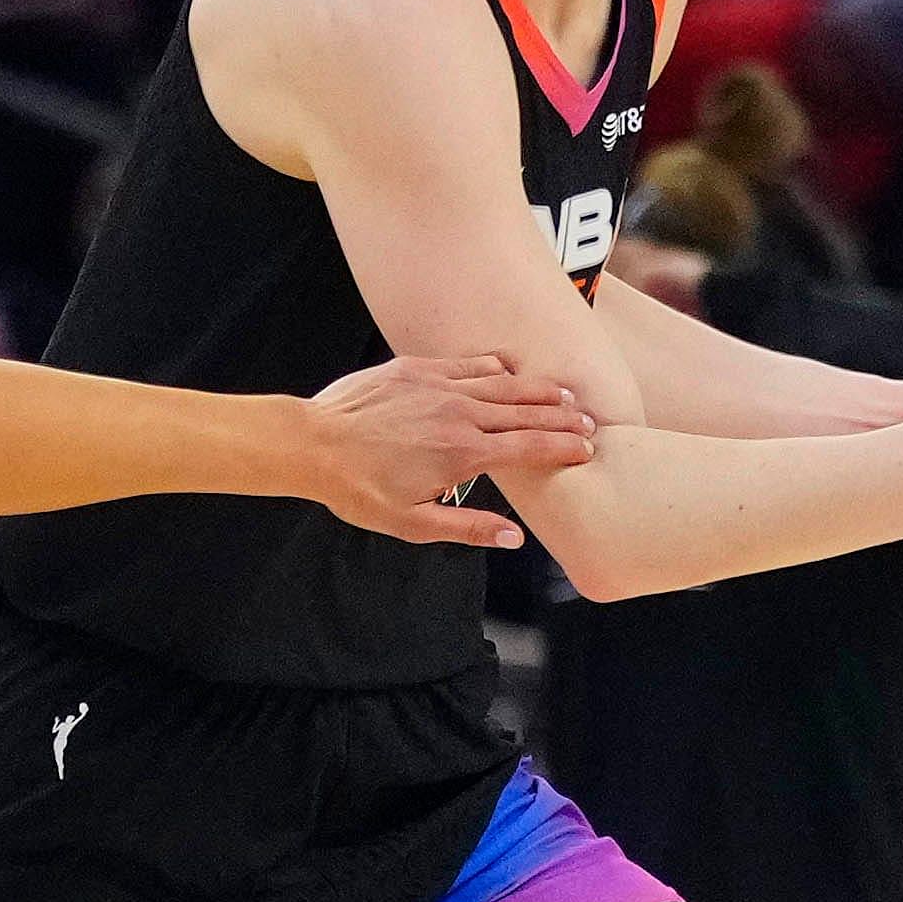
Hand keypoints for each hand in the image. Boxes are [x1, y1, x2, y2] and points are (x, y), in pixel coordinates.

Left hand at [302, 354, 595, 547]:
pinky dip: (497, 369)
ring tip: (564, 394)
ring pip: (504, 383)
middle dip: (563, 416)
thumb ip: (467, 528)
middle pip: (527, 411)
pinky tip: (510, 373)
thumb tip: (515, 538)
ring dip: (538, 389)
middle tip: (590, 421)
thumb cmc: (358, 490)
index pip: (530, 446)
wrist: (312, 444)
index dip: (564, 446)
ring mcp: (439, 385)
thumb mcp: (412, 524)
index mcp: (463, 454)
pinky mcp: (417, 368)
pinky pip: (470, 363)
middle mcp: (458, 414)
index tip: (588, 448)